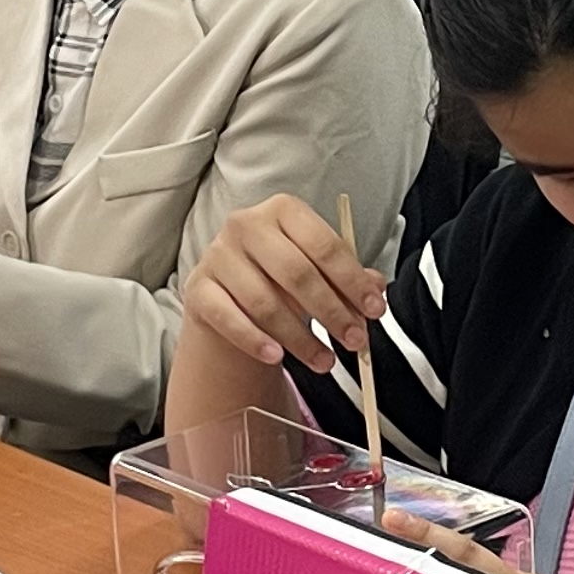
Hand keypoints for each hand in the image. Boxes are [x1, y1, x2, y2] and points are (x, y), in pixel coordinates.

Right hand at [181, 194, 390, 377]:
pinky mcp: (197, 288)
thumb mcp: (316, 271)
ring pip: (264, 302)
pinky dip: (254, 340)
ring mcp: (218, 256)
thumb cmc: (279, 278)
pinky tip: (276, 357)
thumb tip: (375, 289)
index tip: (375, 311)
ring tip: (325, 362)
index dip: (353, 281)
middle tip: (355, 341)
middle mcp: (247, 225)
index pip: (324, 245)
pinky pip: (228, 317)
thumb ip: (346, 278)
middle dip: (332, 311)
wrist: (227, 295)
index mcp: (283, 211)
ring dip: (300, 338)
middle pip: (296, 273)